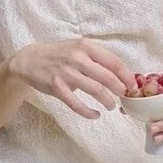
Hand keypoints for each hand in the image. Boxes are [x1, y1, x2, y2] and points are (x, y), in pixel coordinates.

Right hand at [10, 39, 136, 119]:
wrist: (29, 60)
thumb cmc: (59, 55)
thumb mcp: (78, 48)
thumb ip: (97, 59)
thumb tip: (121, 75)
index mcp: (86, 46)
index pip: (114, 61)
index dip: (126, 76)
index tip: (133, 86)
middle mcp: (77, 58)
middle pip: (107, 77)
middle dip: (120, 90)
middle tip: (123, 96)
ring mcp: (66, 73)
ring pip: (95, 90)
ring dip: (107, 101)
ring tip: (110, 106)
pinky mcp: (57, 87)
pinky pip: (77, 104)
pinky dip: (88, 112)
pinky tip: (95, 115)